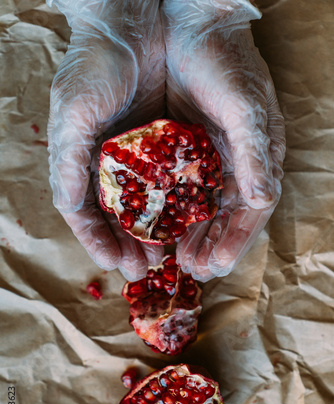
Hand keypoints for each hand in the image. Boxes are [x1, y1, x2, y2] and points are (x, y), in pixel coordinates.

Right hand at [47, 0, 164, 279]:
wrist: (130, 26)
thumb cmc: (94, 68)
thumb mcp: (74, 116)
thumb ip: (68, 164)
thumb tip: (69, 209)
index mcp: (84, 163)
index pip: (87, 213)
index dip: (98, 239)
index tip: (113, 262)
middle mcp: (112, 166)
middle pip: (119, 217)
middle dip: (129, 245)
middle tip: (143, 268)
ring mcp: (141, 158)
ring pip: (147, 206)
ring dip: (153, 234)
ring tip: (164, 257)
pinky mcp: (169, 145)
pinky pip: (173, 183)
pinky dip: (176, 207)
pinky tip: (184, 225)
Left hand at [162, 0, 285, 280]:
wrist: (190, 25)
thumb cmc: (226, 63)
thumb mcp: (246, 107)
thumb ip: (255, 154)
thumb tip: (265, 199)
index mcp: (256, 156)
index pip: (251, 209)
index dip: (238, 239)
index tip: (218, 263)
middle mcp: (232, 162)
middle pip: (224, 215)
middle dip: (212, 244)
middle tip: (194, 270)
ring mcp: (203, 158)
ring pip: (199, 207)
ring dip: (191, 235)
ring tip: (176, 260)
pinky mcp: (175, 150)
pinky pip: (174, 188)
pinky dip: (169, 211)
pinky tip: (158, 228)